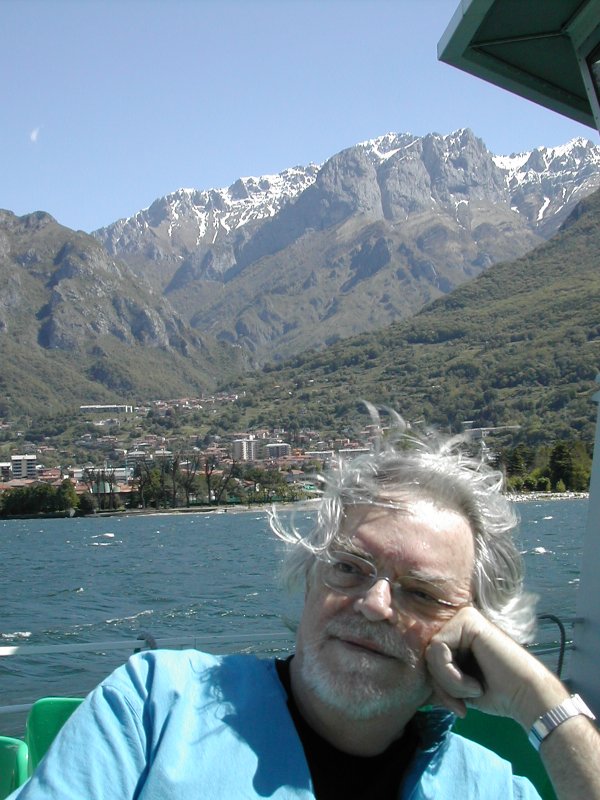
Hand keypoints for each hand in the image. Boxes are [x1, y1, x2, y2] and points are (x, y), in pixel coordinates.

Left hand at [424, 606, 568, 727]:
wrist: (526, 698)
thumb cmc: (494, 693)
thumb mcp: (456, 684)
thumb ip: (435, 673)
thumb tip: (403, 673)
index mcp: (456, 634)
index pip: (427, 657)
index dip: (437, 685)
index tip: (456, 706)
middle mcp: (458, 622)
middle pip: (426, 654)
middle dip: (441, 685)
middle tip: (462, 703)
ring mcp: (463, 618)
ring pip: (430, 653)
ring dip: (448, 682)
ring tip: (473, 690)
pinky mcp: (468, 620)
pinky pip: (438, 649)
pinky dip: (452, 675)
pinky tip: (475, 684)